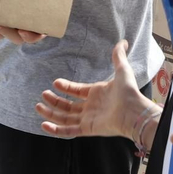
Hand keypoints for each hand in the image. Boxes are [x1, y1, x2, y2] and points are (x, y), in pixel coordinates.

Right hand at [37, 40, 151, 139]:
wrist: (134, 111)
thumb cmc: (128, 92)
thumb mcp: (122, 70)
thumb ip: (118, 56)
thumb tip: (123, 42)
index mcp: (97, 94)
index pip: (77, 91)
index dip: (66, 87)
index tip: (56, 82)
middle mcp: (91, 107)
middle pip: (68, 105)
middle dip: (54, 101)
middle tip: (43, 95)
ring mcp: (88, 119)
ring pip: (64, 118)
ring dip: (50, 113)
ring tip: (38, 107)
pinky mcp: (87, 129)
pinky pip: (68, 131)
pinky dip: (56, 130)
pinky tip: (44, 124)